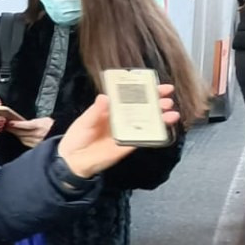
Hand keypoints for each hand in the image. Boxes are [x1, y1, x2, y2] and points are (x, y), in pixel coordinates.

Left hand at [8, 116, 52, 148]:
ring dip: (16, 134)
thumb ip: (34, 122)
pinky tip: (18, 135)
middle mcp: (37, 135)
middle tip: (5, 125)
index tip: (10, 122)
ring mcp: (36, 142)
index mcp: (40, 127)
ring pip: (22, 138)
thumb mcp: (45, 120)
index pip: (26, 125)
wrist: (62, 135)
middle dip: (12, 129)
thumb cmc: (53, 127)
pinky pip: (25, 142)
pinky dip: (21, 138)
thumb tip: (22, 122)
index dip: (17, 124)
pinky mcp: (35, 147)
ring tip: (10, 129)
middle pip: (21, 132)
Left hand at [57, 86, 182, 178]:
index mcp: (112, 109)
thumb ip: (96, 110)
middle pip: (143, 108)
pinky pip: (142, 139)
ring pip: (147, 123)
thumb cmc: (77, 137)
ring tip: (172, 114)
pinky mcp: (127, 145)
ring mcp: (126, 132)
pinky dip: (153, 134)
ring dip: (160, 118)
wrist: (73, 160)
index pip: (131, 96)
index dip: (144, 90)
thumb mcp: (85, 120)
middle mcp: (122, 119)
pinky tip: (162, 129)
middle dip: (157, 103)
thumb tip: (105, 97)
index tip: (155, 84)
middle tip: (168, 99)